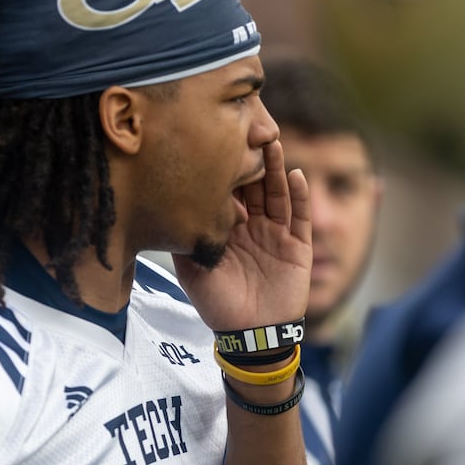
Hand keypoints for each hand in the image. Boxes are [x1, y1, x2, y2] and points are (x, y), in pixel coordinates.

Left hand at [173, 139, 311, 332]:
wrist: (249, 335)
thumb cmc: (218, 305)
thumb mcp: (191, 271)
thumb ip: (185, 241)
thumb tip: (166, 209)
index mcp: (228, 228)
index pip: (228, 191)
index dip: (225, 168)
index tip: (217, 140)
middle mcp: (253, 226)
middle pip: (255, 185)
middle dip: (252, 159)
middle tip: (248, 129)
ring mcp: (276, 234)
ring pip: (277, 194)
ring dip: (276, 169)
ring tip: (272, 143)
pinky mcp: (297, 246)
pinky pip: (299, 217)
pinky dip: (299, 196)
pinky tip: (295, 175)